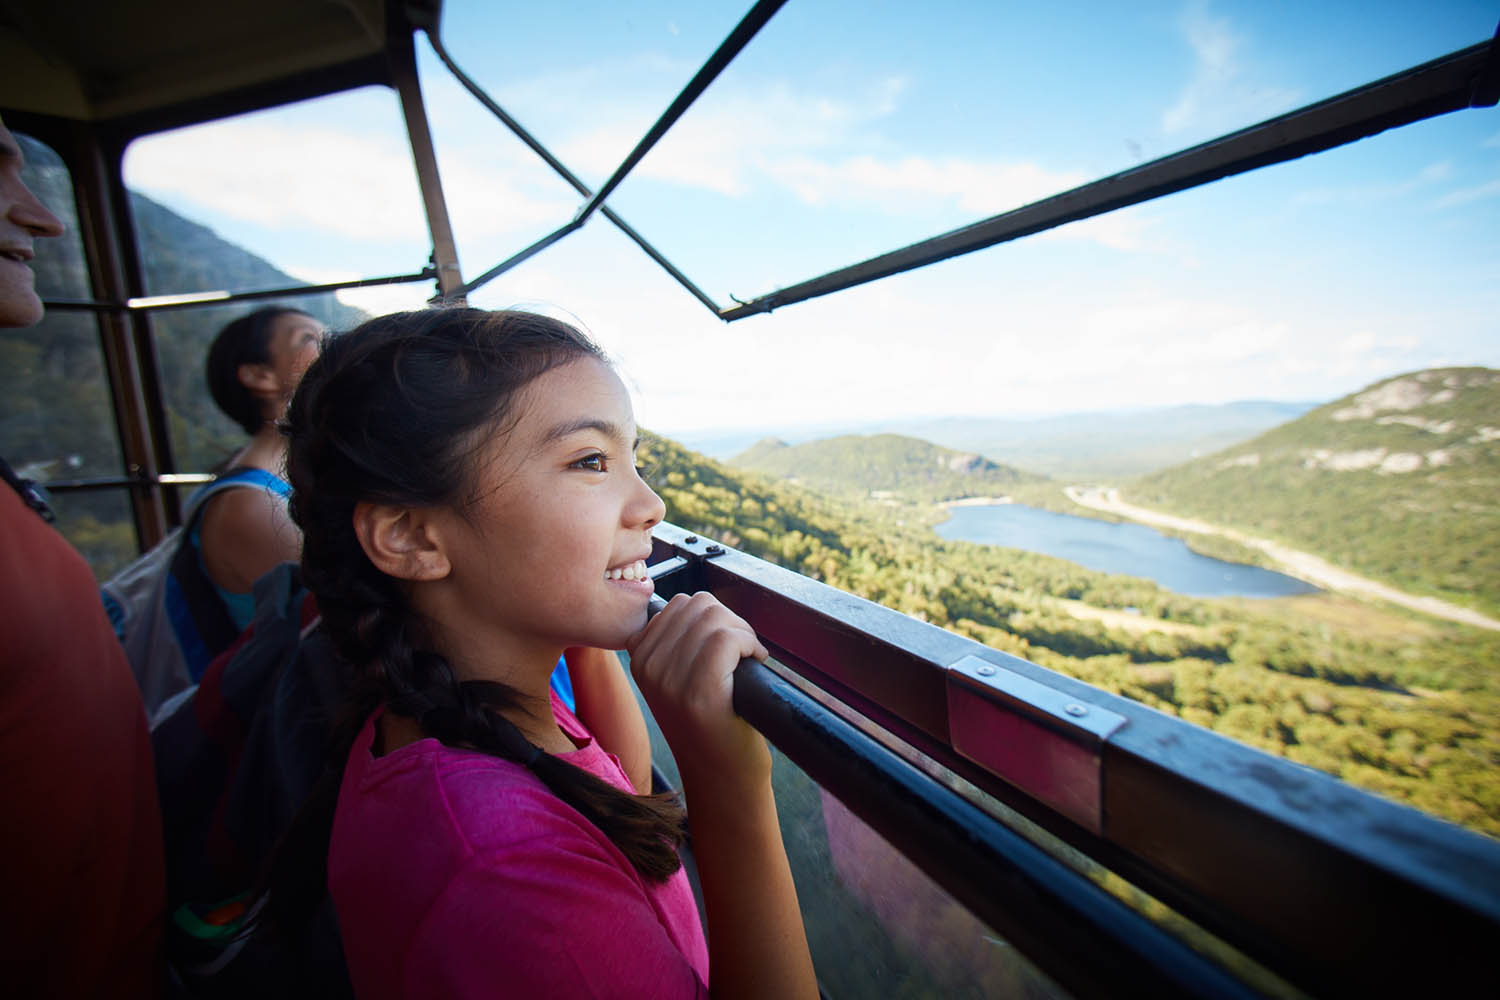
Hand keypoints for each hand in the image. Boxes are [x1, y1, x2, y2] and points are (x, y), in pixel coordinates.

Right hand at [625, 592, 769, 791]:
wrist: (721, 778)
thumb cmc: (709, 727)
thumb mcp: (676, 681)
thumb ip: (676, 643)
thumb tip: (702, 604)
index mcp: (639, 659)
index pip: (679, 603)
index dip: (713, 618)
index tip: (724, 646)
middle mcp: (648, 667)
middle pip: (699, 604)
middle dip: (730, 622)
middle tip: (741, 653)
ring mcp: (670, 680)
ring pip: (714, 617)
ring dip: (743, 632)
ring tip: (746, 659)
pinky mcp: (699, 692)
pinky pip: (727, 638)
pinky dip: (750, 643)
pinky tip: (755, 662)